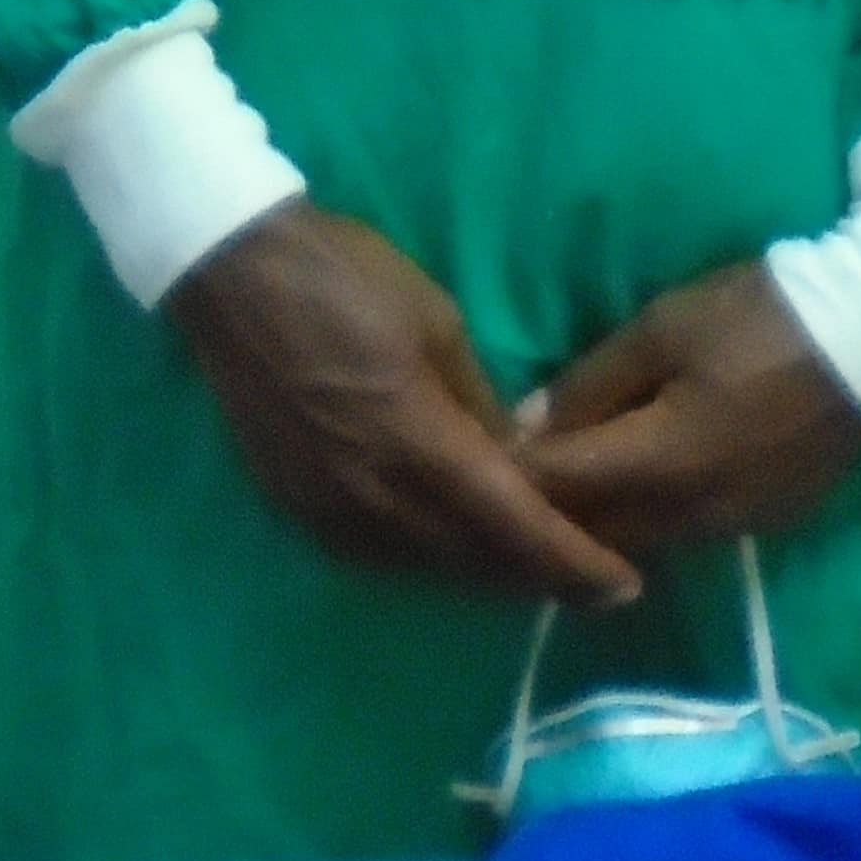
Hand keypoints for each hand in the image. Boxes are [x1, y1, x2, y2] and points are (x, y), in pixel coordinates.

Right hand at [165, 205, 637, 608]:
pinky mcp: (299, 510)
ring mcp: (330, 512)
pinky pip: (381, 555)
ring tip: (537, 566)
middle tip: (595, 579)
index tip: (627, 586)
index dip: (574, 566)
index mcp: (419, 445)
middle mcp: (374, 499)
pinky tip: (456, 541)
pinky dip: (430, 557)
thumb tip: (515, 461)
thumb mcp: (438, 324)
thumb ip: (480, 407)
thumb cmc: (348, 279)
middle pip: (475, 564)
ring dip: (485, 571)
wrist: (234, 274)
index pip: (514, 530)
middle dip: (540, 578)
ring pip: (427, 568)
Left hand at [515, 265, 860, 562]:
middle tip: (501, 486)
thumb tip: (525, 428)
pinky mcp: (761, 526)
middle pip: (592, 537)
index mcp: (661, 465)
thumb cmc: (760, 316)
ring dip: (591, 529)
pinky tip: (621, 497)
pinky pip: (679, 540)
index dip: (507, 483)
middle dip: (543, 518)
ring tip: (555, 495)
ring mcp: (731, 528)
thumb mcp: (663, 327)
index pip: (559, 494)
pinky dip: (640, 526)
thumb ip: (590, 385)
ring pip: (636, 547)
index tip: (470, 462)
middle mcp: (691, 517)